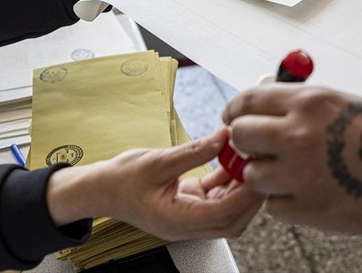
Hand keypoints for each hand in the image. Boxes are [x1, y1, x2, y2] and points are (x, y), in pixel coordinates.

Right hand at [47, 128, 263, 239]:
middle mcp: (186, 225)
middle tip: (261, 166)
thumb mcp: (157, 161)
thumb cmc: (120, 179)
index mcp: (177, 221)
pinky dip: (227, 181)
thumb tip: (223, 137)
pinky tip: (231, 160)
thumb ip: (193, 152)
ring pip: (228, 210)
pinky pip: (216, 197)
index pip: (223, 214)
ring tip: (247, 159)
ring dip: (241, 187)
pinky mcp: (189, 205)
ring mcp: (189, 217)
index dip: (246, 194)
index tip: (258, 170)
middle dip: (251, 196)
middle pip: (233, 220)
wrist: (100, 188)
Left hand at [222, 85, 361, 238]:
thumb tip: (269, 103)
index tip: (235, 117)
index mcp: (307, 102)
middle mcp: (296, 135)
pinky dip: (283, 200)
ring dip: (264, 175)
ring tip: (289, 173)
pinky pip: (272, 204)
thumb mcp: (344, 102)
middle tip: (259, 148)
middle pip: (240, 136)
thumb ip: (303, 104)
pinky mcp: (305, 208)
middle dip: (246, 142)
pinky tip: (306, 192)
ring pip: (251, 174)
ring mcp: (298, 174)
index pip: (248, 100)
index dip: (237, 110)